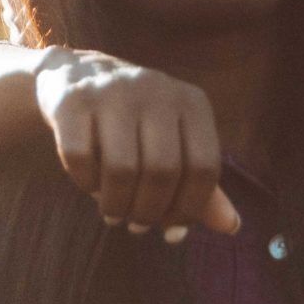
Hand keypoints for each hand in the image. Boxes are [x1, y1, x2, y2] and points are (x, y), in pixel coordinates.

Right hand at [33, 50, 241, 236]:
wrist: (77, 76)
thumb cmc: (136, 123)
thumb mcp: (174, 144)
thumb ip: (200, 184)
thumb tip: (232, 227)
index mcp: (191, 101)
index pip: (204, 168)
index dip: (189, 208)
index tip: (171, 226)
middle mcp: (156, 89)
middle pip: (162, 171)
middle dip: (149, 212)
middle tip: (137, 225)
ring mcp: (112, 91)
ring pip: (121, 169)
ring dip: (116, 205)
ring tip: (113, 213)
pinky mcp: (72, 100)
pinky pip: (81, 160)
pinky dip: (85, 184)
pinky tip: (89, 184)